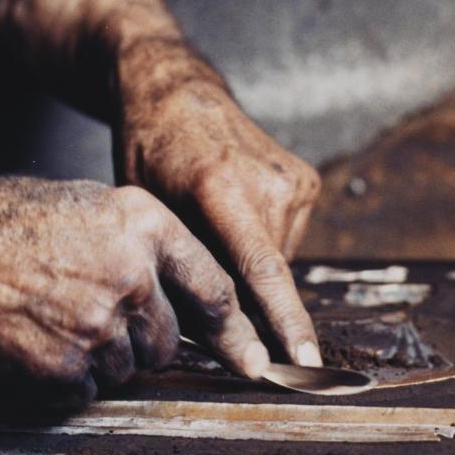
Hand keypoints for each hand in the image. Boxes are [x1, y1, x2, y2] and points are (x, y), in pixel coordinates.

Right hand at [0, 178, 269, 406]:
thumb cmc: (9, 223)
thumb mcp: (92, 207)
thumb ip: (146, 248)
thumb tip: (186, 301)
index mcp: (144, 227)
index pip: (214, 290)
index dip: (235, 332)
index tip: (254, 362)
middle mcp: (131, 275)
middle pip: (169, 343)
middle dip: (141, 342)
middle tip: (90, 316)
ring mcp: (98, 324)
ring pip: (128, 370)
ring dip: (100, 359)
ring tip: (53, 320)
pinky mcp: (64, 367)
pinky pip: (87, 392)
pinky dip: (65, 379)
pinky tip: (35, 342)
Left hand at [119, 82, 322, 366]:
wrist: (175, 91)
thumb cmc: (148, 150)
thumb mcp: (148, 209)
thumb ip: (183, 264)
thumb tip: (210, 333)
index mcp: (220, 186)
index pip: (262, 270)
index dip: (285, 323)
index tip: (306, 363)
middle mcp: (266, 181)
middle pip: (267, 275)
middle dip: (247, 305)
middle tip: (219, 307)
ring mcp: (292, 180)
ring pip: (277, 262)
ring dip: (249, 272)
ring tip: (215, 235)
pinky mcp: (306, 182)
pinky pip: (284, 240)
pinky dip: (260, 247)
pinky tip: (233, 221)